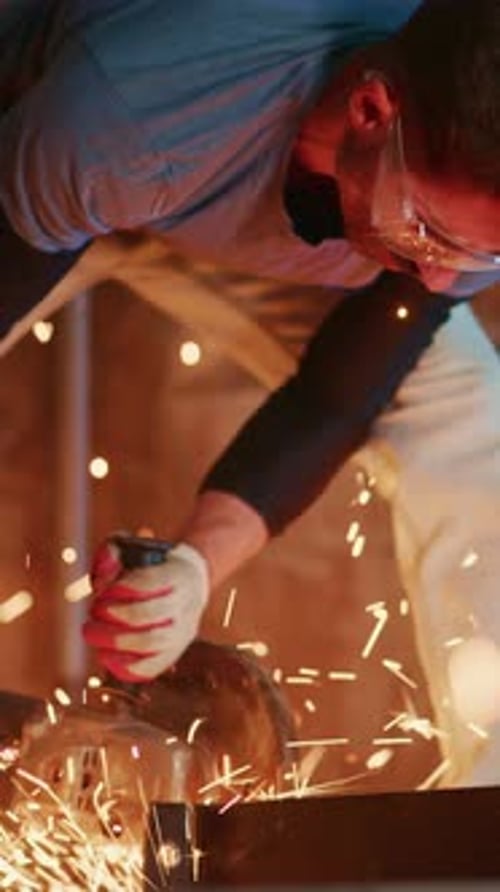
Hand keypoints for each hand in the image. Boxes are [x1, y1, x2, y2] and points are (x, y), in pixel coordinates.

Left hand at [83, 540, 208, 680]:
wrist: (192, 580)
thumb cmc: (154, 564)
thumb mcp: (135, 548)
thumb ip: (112, 553)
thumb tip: (102, 574)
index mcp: (180, 573)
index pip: (153, 581)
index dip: (124, 588)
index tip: (104, 591)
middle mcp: (188, 603)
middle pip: (153, 613)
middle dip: (116, 616)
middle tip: (93, 614)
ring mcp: (184, 630)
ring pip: (155, 642)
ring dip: (119, 641)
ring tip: (94, 635)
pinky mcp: (176, 650)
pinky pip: (155, 666)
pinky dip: (129, 667)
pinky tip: (106, 659)